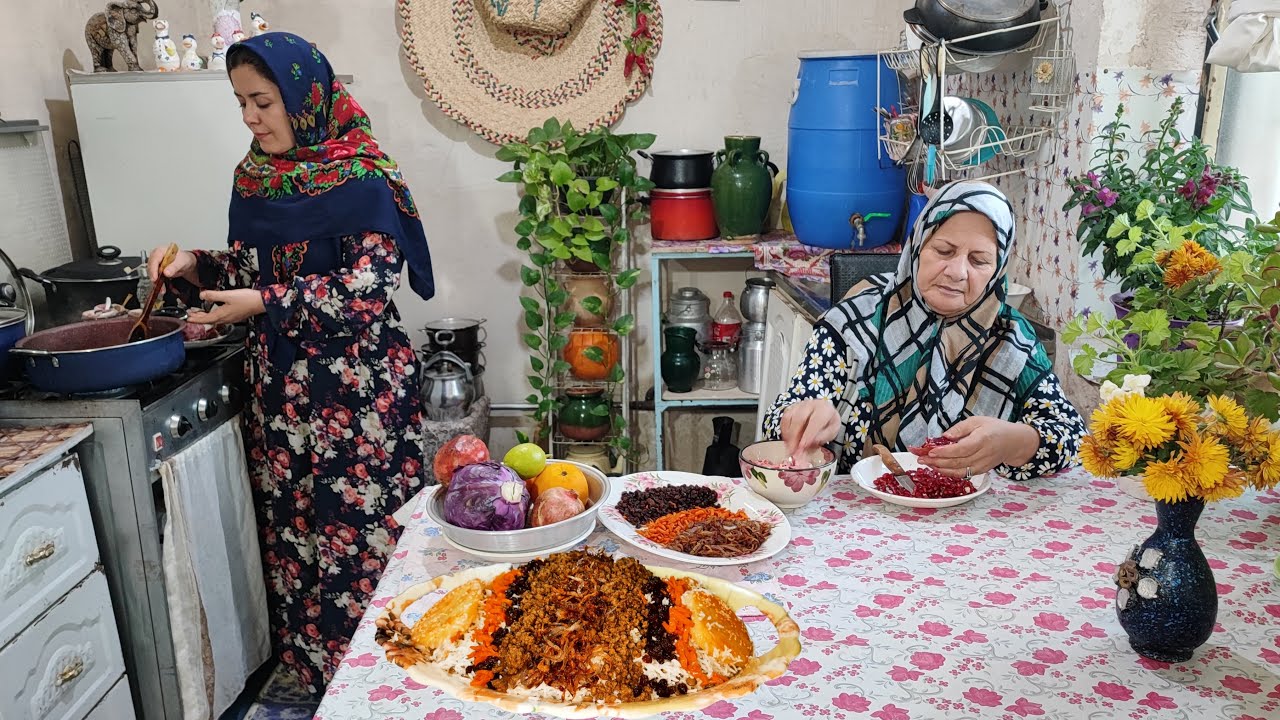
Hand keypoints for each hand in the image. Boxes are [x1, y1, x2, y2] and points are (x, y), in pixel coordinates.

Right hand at [147, 247, 197, 283]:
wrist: (186, 263)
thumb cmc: (183, 259)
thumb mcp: (181, 262)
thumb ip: (174, 267)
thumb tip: (166, 272)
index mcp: (161, 251)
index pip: (154, 259)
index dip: (153, 269)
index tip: (155, 278)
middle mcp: (156, 257)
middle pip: (151, 267)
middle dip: (154, 277)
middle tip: (158, 285)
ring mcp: (156, 264)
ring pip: (152, 274)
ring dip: (156, 282)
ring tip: (162, 289)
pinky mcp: (157, 271)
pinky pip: (156, 278)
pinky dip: (159, 284)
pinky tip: (162, 288)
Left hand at [187, 289, 264, 324]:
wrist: (262, 303)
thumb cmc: (247, 299)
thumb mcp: (227, 295)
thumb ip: (213, 295)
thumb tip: (201, 295)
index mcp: (222, 315)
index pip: (204, 319)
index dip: (194, 318)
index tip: (186, 317)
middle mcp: (226, 319)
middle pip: (208, 321)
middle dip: (198, 318)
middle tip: (190, 316)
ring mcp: (231, 318)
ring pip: (215, 319)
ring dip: (206, 317)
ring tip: (199, 313)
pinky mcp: (235, 316)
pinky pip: (221, 318)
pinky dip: (213, 315)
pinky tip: (214, 311)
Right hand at [780, 399, 839, 457]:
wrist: (824, 411)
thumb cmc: (827, 423)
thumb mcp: (832, 432)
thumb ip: (821, 437)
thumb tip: (808, 444)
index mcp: (825, 409)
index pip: (816, 420)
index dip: (808, 434)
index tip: (802, 446)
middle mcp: (811, 405)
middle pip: (799, 418)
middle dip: (794, 436)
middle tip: (793, 450)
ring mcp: (799, 405)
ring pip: (789, 418)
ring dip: (788, 435)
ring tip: (790, 448)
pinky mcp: (790, 408)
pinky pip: (784, 419)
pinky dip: (784, 431)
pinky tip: (788, 441)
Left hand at [918, 416, 1040, 477]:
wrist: (1013, 442)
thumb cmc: (995, 428)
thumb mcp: (977, 420)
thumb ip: (960, 428)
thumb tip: (944, 437)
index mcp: (983, 439)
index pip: (962, 449)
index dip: (945, 452)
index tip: (930, 451)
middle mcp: (983, 455)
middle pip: (958, 462)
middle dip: (937, 461)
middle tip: (920, 458)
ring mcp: (983, 465)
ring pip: (959, 471)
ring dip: (940, 468)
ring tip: (926, 463)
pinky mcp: (981, 471)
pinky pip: (963, 474)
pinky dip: (949, 472)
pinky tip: (938, 468)